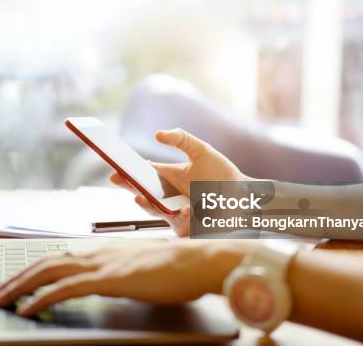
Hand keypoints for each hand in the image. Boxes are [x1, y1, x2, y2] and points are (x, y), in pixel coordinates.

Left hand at [0, 240, 250, 316]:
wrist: (197, 261)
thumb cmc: (176, 267)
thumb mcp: (140, 267)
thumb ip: (119, 272)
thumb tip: (106, 282)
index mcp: (104, 250)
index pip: (60, 256)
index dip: (36, 268)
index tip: (19, 279)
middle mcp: (97, 252)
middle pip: (47, 261)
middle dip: (19, 277)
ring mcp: (101, 263)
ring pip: (49, 271)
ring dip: (21, 285)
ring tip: (1, 299)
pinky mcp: (108, 278)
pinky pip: (65, 288)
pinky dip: (42, 297)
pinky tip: (27, 307)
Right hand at [110, 128, 247, 235]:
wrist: (245, 198)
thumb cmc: (224, 175)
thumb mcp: (202, 151)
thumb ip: (181, 139)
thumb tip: (157, 134)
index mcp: (169, 176)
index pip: (144, 173)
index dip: (128, 171)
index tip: (116, 167)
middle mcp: (169, 195)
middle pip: (143, 191)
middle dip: (129, 186)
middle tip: (118, 179)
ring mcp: (175, 212)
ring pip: (153, 210)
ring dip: (146, 204)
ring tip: (139, 196)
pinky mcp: (185, 227)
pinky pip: (175, 223)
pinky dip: (178, 216)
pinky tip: (185, 209)